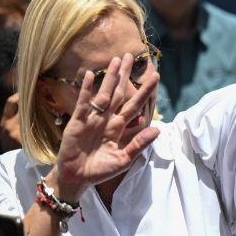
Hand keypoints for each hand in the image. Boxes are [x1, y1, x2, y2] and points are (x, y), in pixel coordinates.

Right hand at [52, 54, 159, 200]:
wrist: (78, 178)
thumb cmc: (101, 170)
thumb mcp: (123, 159)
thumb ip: (138, 144)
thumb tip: (157, 129)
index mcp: (120, 127)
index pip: (135, 105)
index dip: (144, 91)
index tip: (155, 77)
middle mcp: (108, 119)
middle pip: (119, 93)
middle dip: (125, 75)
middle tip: (131, 56)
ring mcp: (93, 118)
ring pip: (104, 94)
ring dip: (109, 78)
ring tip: (116, 60)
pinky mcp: (78, 121)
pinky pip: (83, 103)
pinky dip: (85, 89)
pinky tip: (88, 75)